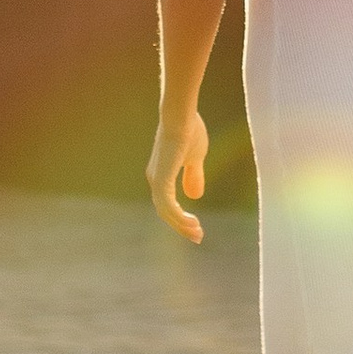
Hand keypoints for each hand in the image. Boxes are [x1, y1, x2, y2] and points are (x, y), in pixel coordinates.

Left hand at [147, 111, 207, 242]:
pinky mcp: (161, 180)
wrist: (182, 116)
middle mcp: (155, 179)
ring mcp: (157, 180)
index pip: (168, 203)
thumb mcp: (195, 157)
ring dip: (181, 224)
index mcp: (161, 174)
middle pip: (165, 211)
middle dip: (181, 226)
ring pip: (166, 212)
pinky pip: (168, 206)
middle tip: (197, 237)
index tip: (196, 227)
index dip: (181, 217)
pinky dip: (179, 217)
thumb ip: (194, 175)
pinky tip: (191, 223)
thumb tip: (195, 196)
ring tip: (197, 233)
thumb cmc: (189, 131)